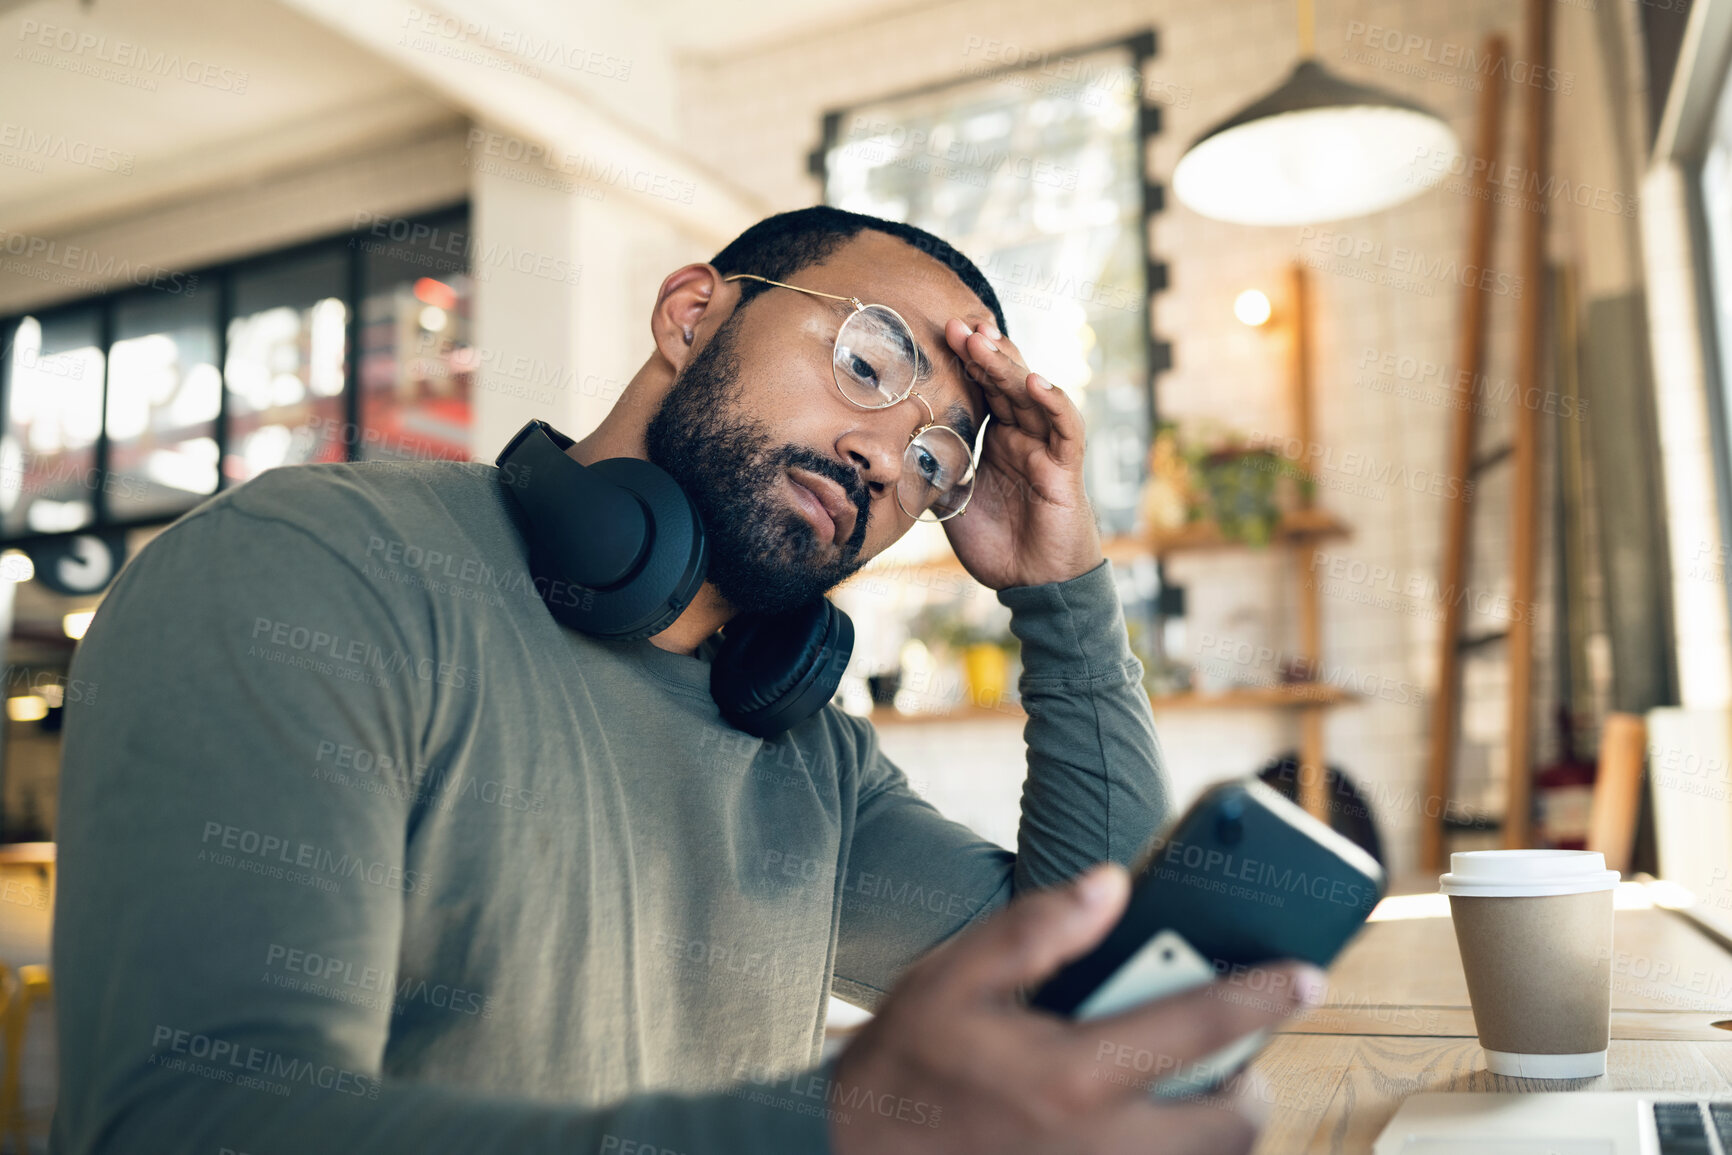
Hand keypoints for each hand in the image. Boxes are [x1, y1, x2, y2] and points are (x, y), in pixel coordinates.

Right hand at [828, 863, 1325, 1154]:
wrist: (853, 1154)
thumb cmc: (906, 1064)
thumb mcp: (952, 978)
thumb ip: (1037, 929)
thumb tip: (1112, 884)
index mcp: (1072, 1073)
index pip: (1198, 1025)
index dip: (1263, 996)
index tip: (1308, 974)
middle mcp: (1101, 1142)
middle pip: (1231, 1124)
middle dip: (1251, 1083)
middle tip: (1234, 1054)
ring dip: (1217, 1126)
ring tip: (1188, 1090)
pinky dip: (1175, 1151)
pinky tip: (1141, 1122)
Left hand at [939, 319, 1101, 589]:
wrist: (1033, 584)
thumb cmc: (999, 544)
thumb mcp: (953, 503)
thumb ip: (933, 474)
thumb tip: (894, 454)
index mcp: (999, 439)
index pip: (984, 389)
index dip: (966, 362)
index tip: (940, 335)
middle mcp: (1024, 435)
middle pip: (1005, 381)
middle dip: (981, 351)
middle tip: (956, 324)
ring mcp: (1047, 447)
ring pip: (1031, 394)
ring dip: (1009, 365)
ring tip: (985, 340)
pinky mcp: (1065, 467)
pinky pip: (1064, 426)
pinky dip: (1052, 400)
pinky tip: (1032, 380)